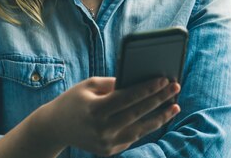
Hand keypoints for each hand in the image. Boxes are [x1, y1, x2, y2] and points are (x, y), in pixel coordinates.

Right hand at [32, 76, 180, 155]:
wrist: (55, 127)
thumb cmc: (75, 100)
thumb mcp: (89, 85)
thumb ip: (113, 83)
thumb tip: (140, 81)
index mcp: (95, 109)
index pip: (128, 98)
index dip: (148, 89)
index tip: (164, 80)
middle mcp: (101, 129)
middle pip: (138, 113)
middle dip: (159, 100)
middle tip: (175, 87)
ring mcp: (106, 143)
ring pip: (140, 129)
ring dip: (160, 117)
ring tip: (175, 106)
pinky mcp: (109, 150)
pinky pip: (133, 136)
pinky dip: (147, 126)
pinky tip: (160, 116)